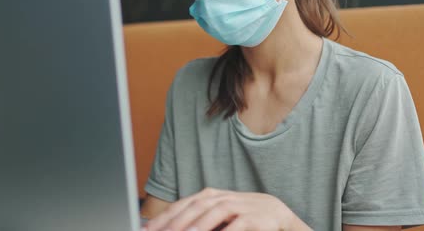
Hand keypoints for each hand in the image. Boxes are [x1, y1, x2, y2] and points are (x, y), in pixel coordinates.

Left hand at [142, 188, 310, 230]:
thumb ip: (197, 221)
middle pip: (194, 207)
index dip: (163, 217)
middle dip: (174, 222)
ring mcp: (238, 204)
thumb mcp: (217, 217)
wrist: (277, 214)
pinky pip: (237, 225)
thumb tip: (170, 229)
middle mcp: (221, 197)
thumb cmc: (242, 217)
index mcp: (209, 196)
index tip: (146, 230)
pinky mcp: (254, 217)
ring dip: (196, 226)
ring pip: (213, 212)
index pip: (182, 205)